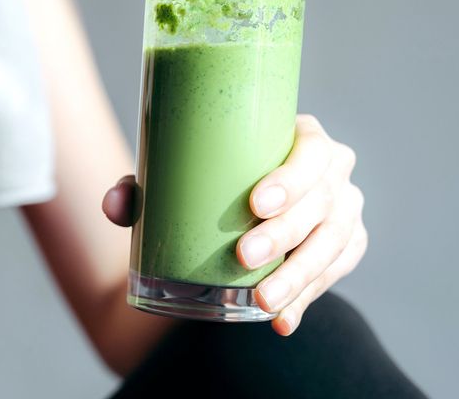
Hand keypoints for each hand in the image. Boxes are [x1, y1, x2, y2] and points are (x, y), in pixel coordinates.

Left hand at [103, 114, 366, 336]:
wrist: (241, 203)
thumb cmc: (212, 179)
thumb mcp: (182, 176)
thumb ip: (143, 189)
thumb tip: (113, 204)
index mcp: (303, 138)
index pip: (313, 151)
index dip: (292, 177)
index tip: (256, 202)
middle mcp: (333, 172)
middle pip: (322, 201)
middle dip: (284, 232)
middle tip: (243, 256)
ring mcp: (344, 211)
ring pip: (333, 244)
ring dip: (298, 276)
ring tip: (261, 300)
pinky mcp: (345, 247)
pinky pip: (333, 274)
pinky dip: (307, 300)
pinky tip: (281, 321)